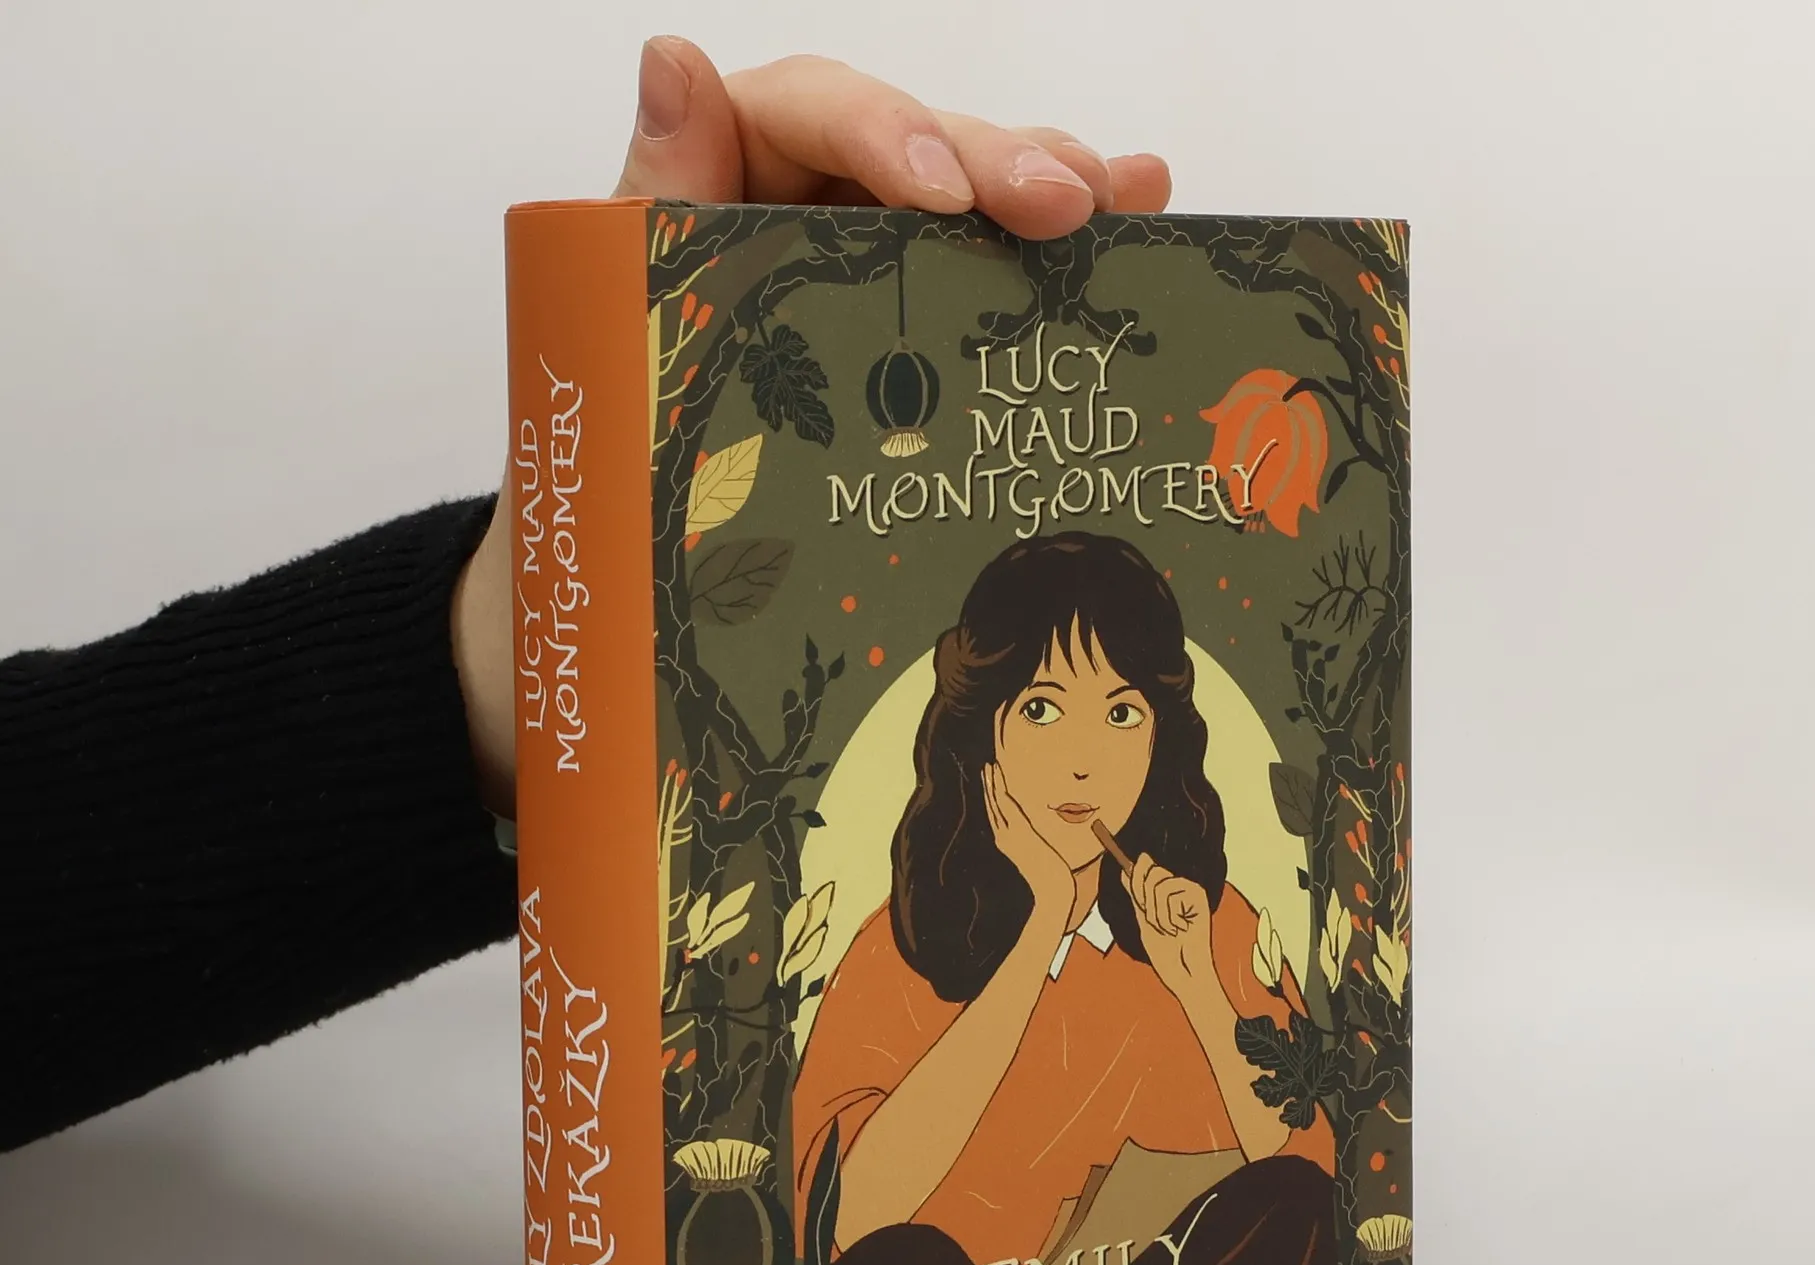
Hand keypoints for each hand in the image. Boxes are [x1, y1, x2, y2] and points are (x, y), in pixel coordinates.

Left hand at [452, 41, 1174, 814]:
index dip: (882, 131)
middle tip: (1069, 206)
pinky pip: (990, 272)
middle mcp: (800, 209)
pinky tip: (1139, 220)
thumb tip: (672, 61)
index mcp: (718, 184)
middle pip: (912, 148)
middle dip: (996, 165)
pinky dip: (1063, 248)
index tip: (940, 193)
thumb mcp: (617, 329)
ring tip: (1121, 203)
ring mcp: (865, 270)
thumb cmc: (606, 456)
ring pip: (970, 198)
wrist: (615, 584)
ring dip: (1051, 188)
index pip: (804, 111)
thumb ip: (650, 202)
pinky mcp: (912, 330)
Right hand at [984, 762, 1075, 939]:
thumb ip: (1038, 847)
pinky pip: (1005, 803)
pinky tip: (998, 775)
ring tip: (988, 766)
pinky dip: (999, 787)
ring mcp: (1009, 833)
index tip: (991, 783)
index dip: (992, 799)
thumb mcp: (1042, 859)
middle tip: (984, 767)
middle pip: (992, 807)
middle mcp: (1004, 837)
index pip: (997, 816)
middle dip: (988, 787)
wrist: (1051, 891)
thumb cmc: (1051, 879)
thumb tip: (1043, 842)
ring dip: (991, 783)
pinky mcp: (1018, 830)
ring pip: (996, 802)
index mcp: (1008, 843)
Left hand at [1126, 850, 1215, 1006]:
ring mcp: (1192, 890)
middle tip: (1154, 922)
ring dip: (1157, 914)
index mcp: (1168, 891)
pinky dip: (1169, 918)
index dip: (1137, 875)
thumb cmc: (1166, 952)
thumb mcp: (1144, 920)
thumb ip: (1137, 895)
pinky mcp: (1199, 896)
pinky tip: (1181, 930)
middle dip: (1145, 899)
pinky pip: (1170, 895)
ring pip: (1159, 885)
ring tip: (1169, 930)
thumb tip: (1125, 870)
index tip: (1132, 888)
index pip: (1148, 868)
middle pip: (1153, 871)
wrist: (1184, 973)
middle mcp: (1181, 887)